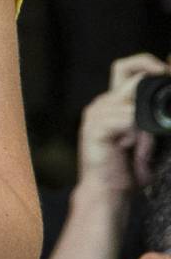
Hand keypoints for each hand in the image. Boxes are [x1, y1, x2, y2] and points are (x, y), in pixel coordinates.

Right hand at [78, 53, 168, 198]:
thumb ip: (155, 123)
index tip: (168, 72)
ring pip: (131, 99)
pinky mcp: (96, 128)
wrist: (107, 193)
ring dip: (146, 119)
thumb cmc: (128, 171)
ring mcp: (96, 114)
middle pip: (125, 70)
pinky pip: (126, 119)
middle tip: (166, 89)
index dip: (148, 64)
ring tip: (143, 144)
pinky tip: (132, 146)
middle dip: (153, 75)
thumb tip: (169, 111)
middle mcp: (102, 103)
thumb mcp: (148, 141)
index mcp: (113, 103)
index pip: (127, 68)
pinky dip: (137, 132)